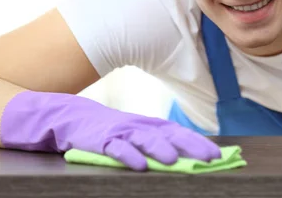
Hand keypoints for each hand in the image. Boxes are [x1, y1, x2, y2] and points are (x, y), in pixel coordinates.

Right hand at [0, 91, 220, 170]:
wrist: (63, 116)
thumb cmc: (101, 129)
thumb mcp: (128, 135)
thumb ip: (151, 143)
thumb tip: (180, 157)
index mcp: (145, 125)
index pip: (177, 133)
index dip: (197, 143)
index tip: (218, 155)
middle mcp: (135, 126)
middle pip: (167, 134)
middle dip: (190, 146)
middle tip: (210, 158)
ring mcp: (116, 131)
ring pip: (142, 139)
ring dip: (160, 149)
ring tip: (175, 161)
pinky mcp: (97, 140)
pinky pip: (114, 148)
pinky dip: (127, 156)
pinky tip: (139, 166)